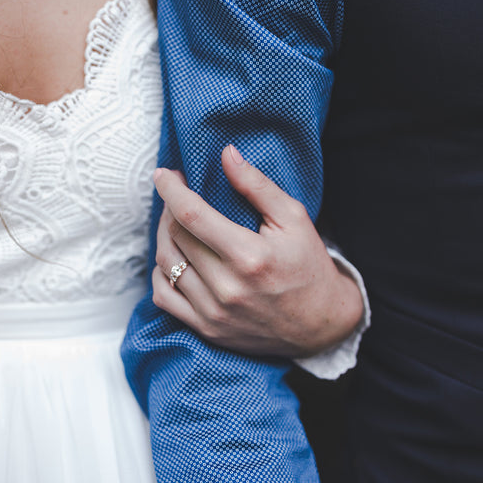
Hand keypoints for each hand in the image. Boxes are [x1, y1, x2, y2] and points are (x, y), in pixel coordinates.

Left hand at [152, 145, 363, 357]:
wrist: (321, 324)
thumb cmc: (308, 266)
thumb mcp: (294, 218)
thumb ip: (257, 185)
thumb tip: (226, 154)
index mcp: (249, 256)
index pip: (192, 215)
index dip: (171, 190)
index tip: (163, 174)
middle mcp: (227, 287)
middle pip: (176, 236)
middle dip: (170, 208)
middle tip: (179, 195)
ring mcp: (214, 312)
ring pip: (165, 264)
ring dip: (163, 236)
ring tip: (174, 221)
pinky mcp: (206, 328)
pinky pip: (163, 297)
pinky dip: (161, 272)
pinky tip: (175, 256)